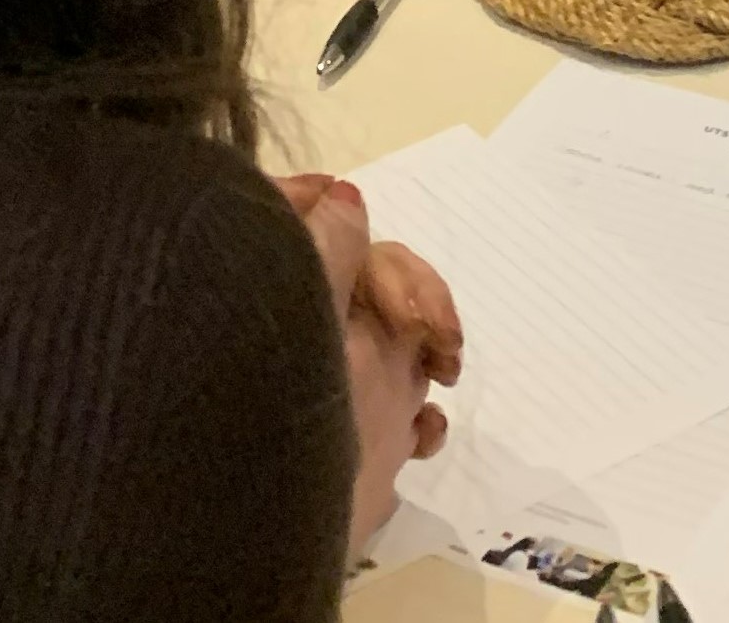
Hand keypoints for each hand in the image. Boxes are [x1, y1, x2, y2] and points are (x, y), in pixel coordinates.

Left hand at [288, 176, 464, 551]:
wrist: (282, 536)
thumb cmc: (288, 423)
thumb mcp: (311, 324)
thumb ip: (328, 252)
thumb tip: (344, 192)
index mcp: (290, 300)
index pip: (315, 225)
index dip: (344, 213)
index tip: (367, 222)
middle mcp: (315, 331)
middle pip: (379, 274)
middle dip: (421, 291)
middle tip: (438, 335)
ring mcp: (344, 380)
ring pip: (405, 332)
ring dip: (438, 343)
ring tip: (446, 373)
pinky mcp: (366, 430)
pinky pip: (411, 402)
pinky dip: (427, 415)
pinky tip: (422, 435)